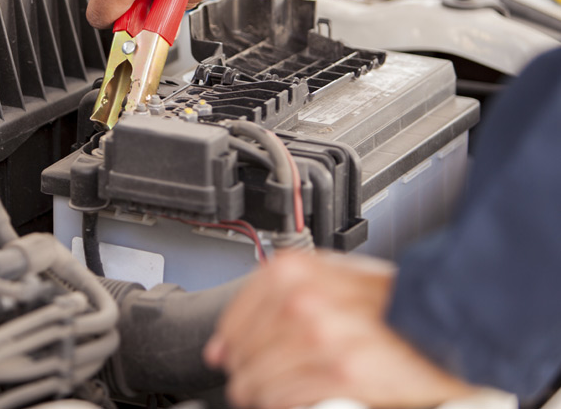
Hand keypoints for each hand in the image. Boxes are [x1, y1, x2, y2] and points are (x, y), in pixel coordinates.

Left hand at [204, 252, 475, 408]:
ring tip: (271, 394)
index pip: (233, 319)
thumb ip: (279, 298)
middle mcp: (300, 301)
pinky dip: (284, 403)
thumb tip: (230, 337)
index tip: (225, 356)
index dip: (228, 343)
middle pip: (243, 353)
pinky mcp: (340, 374)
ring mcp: (318, 338)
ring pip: (258, 380)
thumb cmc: (389, 300)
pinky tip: (295, 399)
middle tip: (251, 381)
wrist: (442, 320)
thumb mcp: (328, 278)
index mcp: (292, 272)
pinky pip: (285, 399)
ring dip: (260, 392)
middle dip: (244, 372)